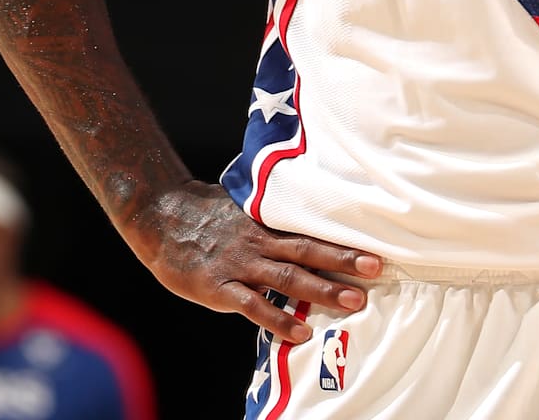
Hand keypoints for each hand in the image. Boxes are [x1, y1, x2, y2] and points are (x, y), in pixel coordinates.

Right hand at [128, 181, 382, 342]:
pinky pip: (253, 307)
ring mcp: (240, 264)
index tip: (375, 242)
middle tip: (377, 268)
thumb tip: (308, 216)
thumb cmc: (207, 214)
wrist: (161, 217)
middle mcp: (259, 241)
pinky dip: (278, 320)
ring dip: (323, 290)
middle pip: (308, 250)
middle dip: (344, 260)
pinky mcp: (219, 287)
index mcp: (267, 222)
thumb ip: (273, 217)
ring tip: (354, 302)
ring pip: (288, 278)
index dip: (343, 237)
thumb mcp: (245, 206)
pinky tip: (300, 333)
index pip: (311, 229)